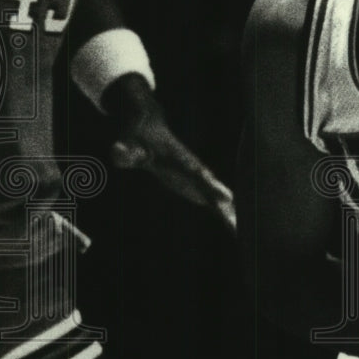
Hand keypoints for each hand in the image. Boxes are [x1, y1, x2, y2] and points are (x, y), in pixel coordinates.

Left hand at [105, 75, 236, 232]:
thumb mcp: (127, 142)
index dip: (211, 186)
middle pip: (212, 188)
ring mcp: (197, 179)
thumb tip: (117, 152)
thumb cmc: (137, 135)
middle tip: (237, 222)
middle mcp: (193, 169)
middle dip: (225, 205)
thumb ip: (124, 150)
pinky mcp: (196, 186)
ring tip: (241, 232)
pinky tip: (235, 228)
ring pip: (216, 197)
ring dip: (229, 213)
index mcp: (179, 159)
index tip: (226, 197)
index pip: (197, 173)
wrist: (149, 127)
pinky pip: (213, 202)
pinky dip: (224, 214)